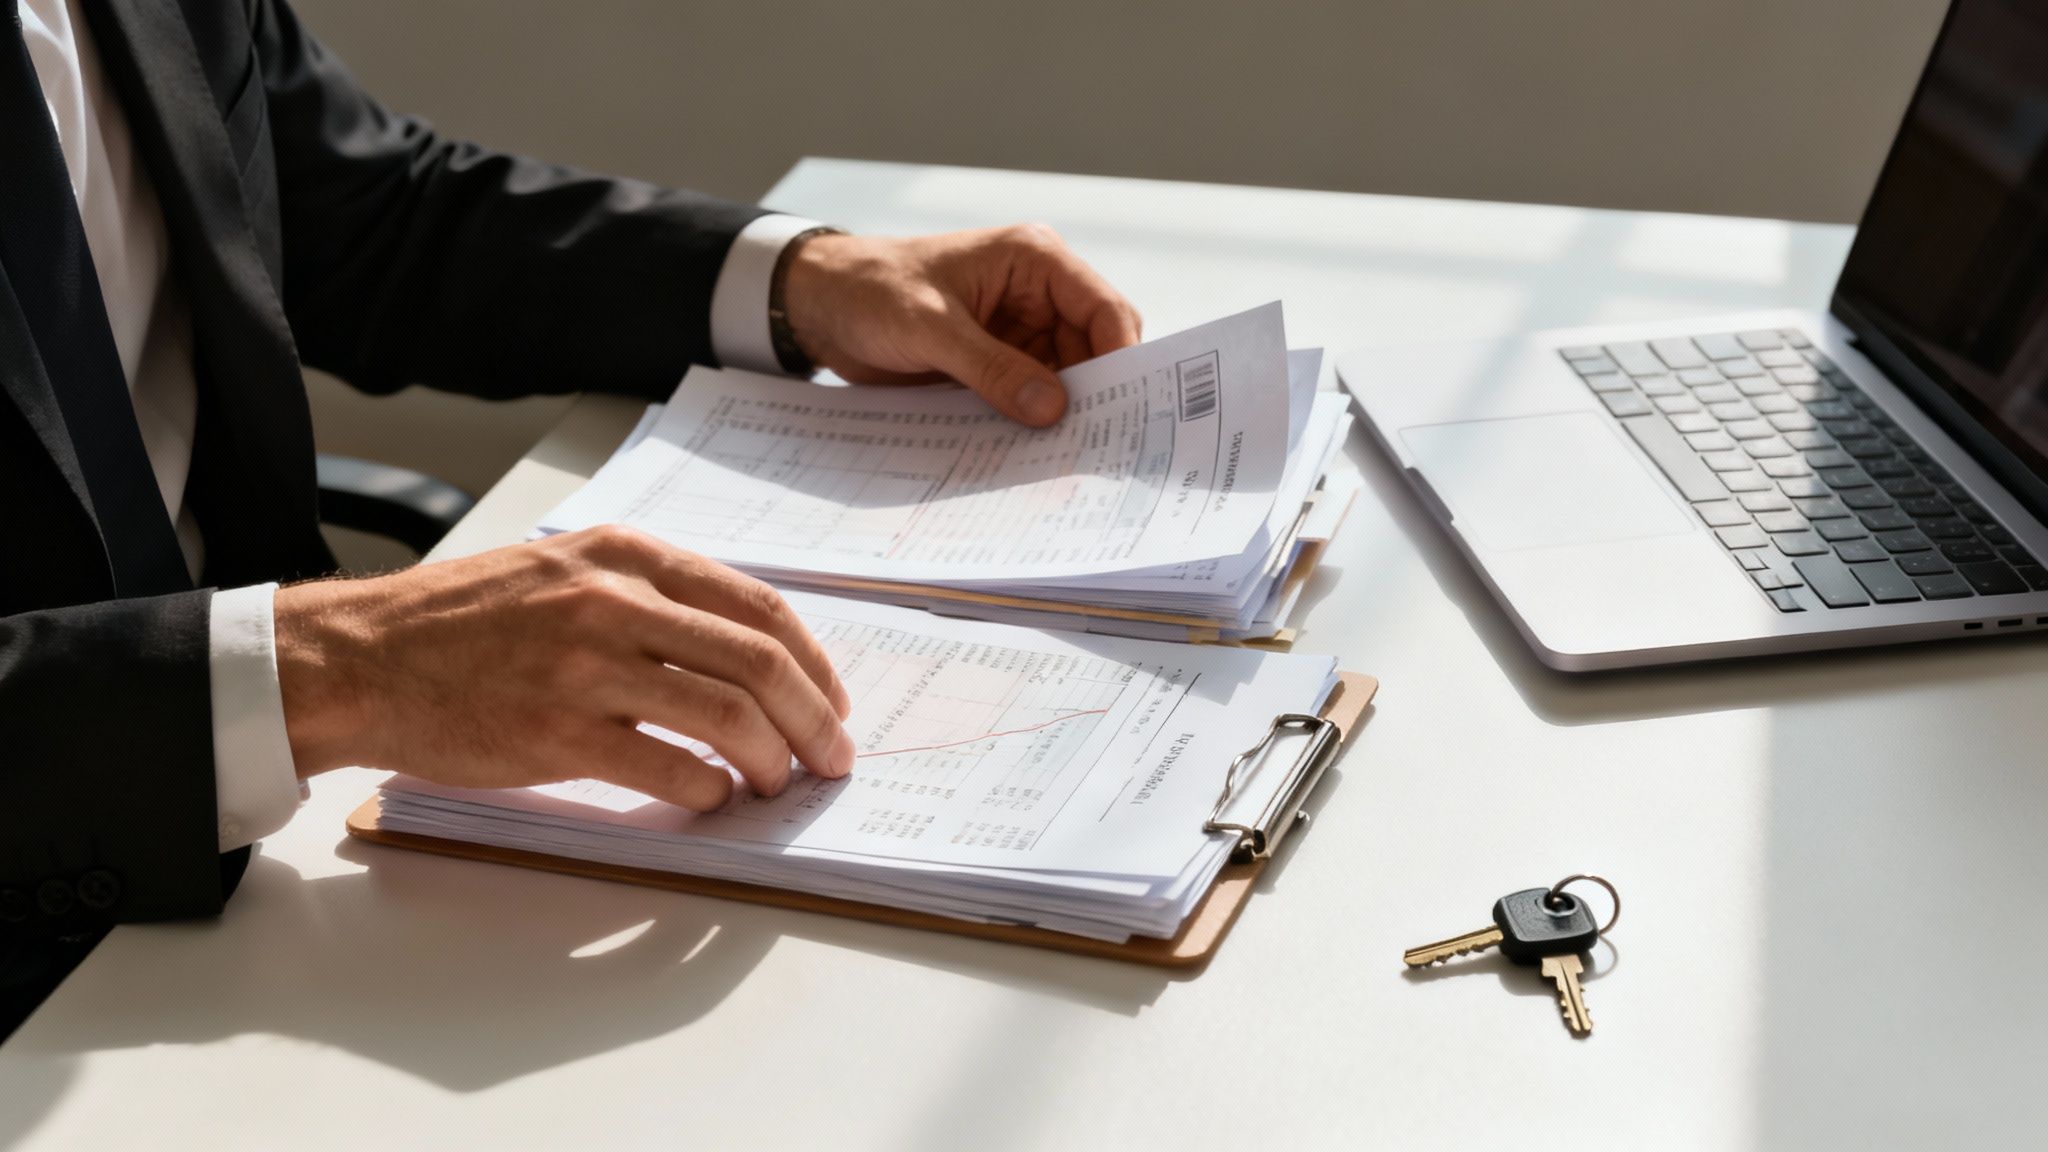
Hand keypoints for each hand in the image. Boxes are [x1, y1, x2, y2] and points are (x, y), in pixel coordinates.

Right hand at [273, 526, 854, 810]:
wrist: (361, 657)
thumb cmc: (463, 621)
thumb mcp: (565, 569)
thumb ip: (649, 593)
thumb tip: (743, 651)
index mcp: (626, 556)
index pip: (757, 607)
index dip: (814, 662)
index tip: (832, 701)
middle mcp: (613, 602)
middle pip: (758, 661)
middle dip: (814, 718)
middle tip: (833, 756)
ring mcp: (586, 668)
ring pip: (726, 715)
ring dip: (770, 759)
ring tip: (775, 782)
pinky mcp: (557, 734)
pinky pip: (666, 767)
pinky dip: (706, 789)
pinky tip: (709, 797)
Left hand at [781, 225, 1142, 426]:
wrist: (821, 306)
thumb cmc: (872, 290)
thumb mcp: (930, 327)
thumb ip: (992, 367)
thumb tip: (1052, 408)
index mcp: (1033, 260)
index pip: (1103, 308)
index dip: (1120, 356)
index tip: (1123, 408)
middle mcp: (1037, 294)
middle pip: (1093, 351)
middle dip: (1093, 395)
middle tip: (1092, 447)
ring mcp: (1019, 332)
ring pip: (1066, 381)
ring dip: (1061, 415)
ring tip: (1060, 457)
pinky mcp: (998, 364)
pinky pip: (1030, 397)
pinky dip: (1031, 422)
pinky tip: (1029, 452)